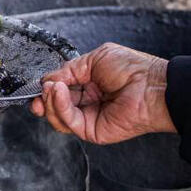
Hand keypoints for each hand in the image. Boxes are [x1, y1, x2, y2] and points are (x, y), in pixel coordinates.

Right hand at [30, 43, 174, 142]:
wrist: (152, 86)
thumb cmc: (132, 69)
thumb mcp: (94, 59)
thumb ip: (69, 69)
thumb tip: (48, 80)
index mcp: (89, 84)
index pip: (60, 90)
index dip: (47, 88)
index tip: (38, 84)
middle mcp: (87, 102)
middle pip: (54, 106)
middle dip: (42, 99)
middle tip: (38, 92)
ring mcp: (89, 118)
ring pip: (57, 116)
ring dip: (50, 101)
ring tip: (52, 88)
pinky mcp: (91, 131)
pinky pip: (68, 121)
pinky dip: (58, 107)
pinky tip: (58, 93)